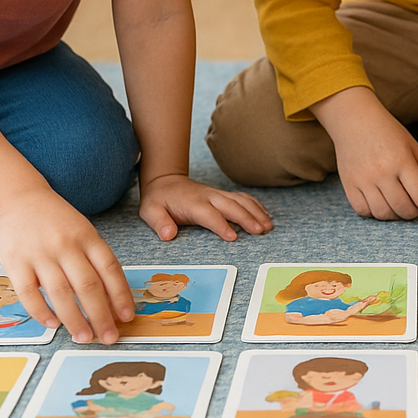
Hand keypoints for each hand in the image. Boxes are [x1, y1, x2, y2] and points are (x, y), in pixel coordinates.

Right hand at [0, 189, 133, 344]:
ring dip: (74, 319)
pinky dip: (42, 312)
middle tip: (108, 337)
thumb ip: (95, 261)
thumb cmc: (56, 222)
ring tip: (84, 337)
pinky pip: (29, 293)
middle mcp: (66, 245)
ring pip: (60, 292)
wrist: (18, 200)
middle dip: (100, 315)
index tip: (127, 317)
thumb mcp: (83, 232)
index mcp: (87, 236)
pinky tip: (53, 324)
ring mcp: (40, 254)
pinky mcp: (16, 263)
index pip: (109, 269)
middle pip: (88, 285)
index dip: (120, 295)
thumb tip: (112, 301)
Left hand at [139, 173, 272, 241]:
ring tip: (268, 226)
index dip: (221, 225)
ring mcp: (218, 194)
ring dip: (256, 212)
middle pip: (231, 206)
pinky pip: (243, 198)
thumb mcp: (150, 211)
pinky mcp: (223, 195)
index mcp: (192, 203)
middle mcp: (208, 196)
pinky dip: (256, 205)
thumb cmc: (159, 200)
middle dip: (247, 218)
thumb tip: (168, 234)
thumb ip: (159, 222)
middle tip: (261, 231)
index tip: (233, 236)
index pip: (209, 214)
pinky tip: (265, 215)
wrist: (165, 180)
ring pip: (241, 200)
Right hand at [313, 87, 417, 219]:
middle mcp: (382, 172)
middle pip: (404, 209)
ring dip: (396, 216)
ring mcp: (363, 180)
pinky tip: (382, 203)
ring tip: (401, 206)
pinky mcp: (348, 184)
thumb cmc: (386, 130)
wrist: (353, 119)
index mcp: (402, 160)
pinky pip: (363, 211)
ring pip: (383, 214)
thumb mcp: (413, 145)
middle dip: (416, 214)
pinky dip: (375, 213)